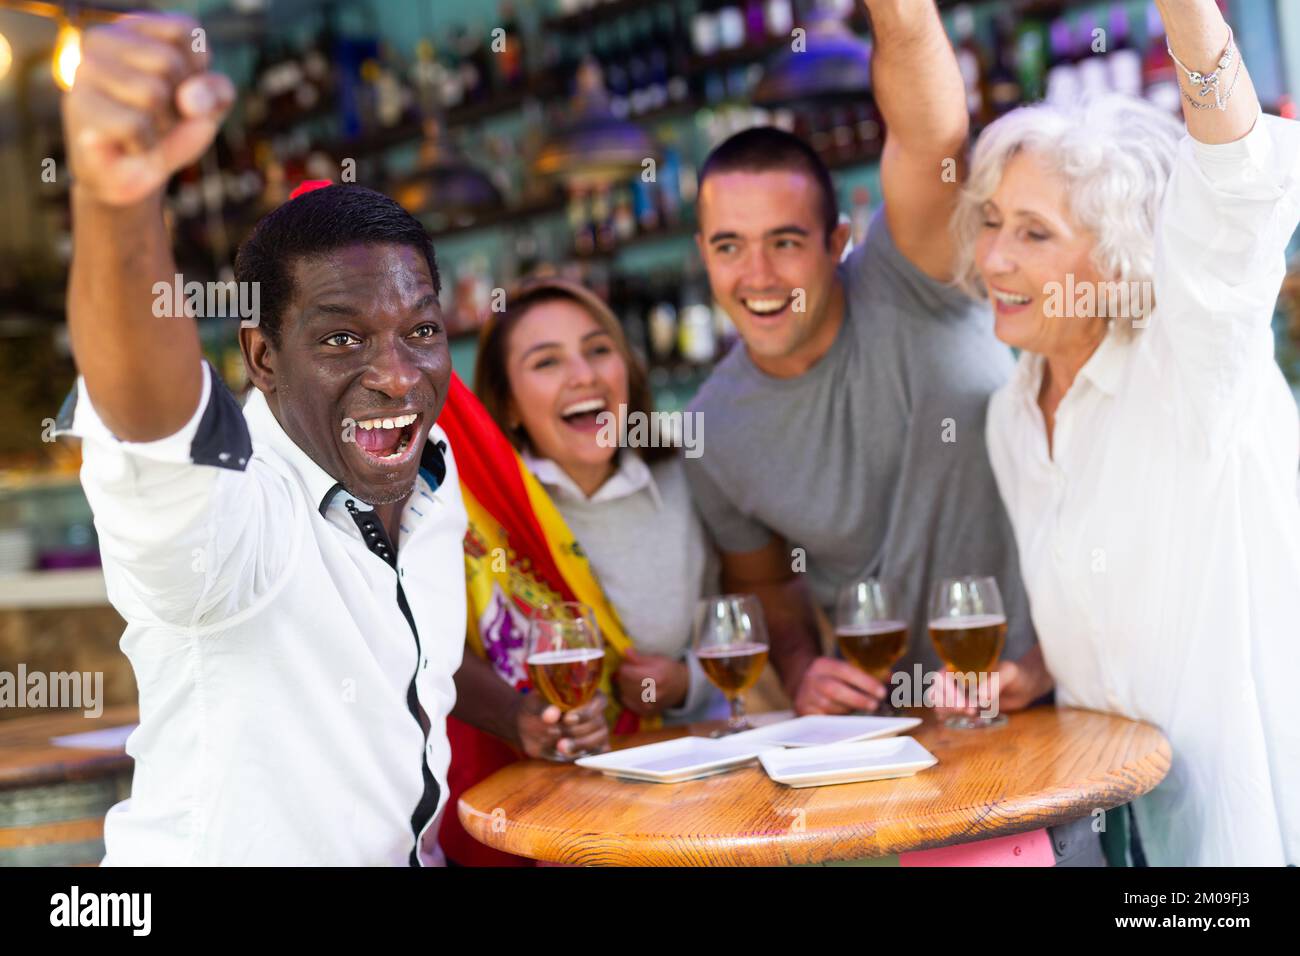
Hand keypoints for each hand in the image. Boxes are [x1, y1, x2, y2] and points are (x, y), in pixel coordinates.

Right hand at [62, 13, 233, 206]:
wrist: (130, 176)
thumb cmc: (169, 130)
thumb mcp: (209, 108)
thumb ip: (217, 92)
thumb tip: (189, 99)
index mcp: (135, 26)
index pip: (185, 31)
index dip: (198, 70)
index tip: (182, 90)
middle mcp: (102, 38)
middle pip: (169, 62)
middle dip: (179, 104)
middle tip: (161, 118)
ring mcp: (85, 70)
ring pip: (152, 93)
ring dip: (162, 126)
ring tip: (145, 131)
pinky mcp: (78, 105)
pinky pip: (135, 125)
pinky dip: (146, 145)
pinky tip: (129, 145)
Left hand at [516, 691, 609, 760]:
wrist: (526, 727)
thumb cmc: (534, 710)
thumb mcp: (534, 704)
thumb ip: (544, 708)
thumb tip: (552, 715)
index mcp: (586, 694)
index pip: (598, 701)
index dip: (585, 712)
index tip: (567, 719)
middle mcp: (595, 711)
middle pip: (598, 722)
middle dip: (576, 730)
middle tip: (555, 733)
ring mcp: (596, 730)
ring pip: (600, 738)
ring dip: (580, 744)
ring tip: (560, 747)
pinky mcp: (592, 747)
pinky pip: (600, 752)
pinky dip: (591, 755)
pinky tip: (572, 755)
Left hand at [614, 649, 688, 717]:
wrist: (682, 687)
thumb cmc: (669, 670)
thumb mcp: (658, 659)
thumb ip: (640, 657)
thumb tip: (625, 652)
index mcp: (655, 677)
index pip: (626, 672)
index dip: (625, 665)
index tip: (628, 663)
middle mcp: (652, 693)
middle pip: (623, 682)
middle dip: (623, 675)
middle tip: (630, 671)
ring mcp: (649, 705)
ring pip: (624, 693)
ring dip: (625, 685)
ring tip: (632, 680)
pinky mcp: (646, 712)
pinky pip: (627, 703)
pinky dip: (628, 695)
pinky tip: (635, 690)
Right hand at [793, 657, 885, 714]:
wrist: (802, 682)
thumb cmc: (831, 677)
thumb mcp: (845, 669)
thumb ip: (868, 673)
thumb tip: (892, 679)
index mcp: (824, 664)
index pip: (845, 670)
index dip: (865, 682)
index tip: (882, 692)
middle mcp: (812, 679)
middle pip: (834, 690)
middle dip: (858, 699)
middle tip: (875, 706)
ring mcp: (805, 696)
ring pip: (830, 707)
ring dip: (849, 711)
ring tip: (861, 710)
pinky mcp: (803, 711)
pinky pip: (823, 720)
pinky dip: (837, 721)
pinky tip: (847, 722)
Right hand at [933, 653, 1052, 720]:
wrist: (1024, 687)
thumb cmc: (1016, 674)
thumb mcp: (1009, 673)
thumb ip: (996, 681)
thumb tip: (981, 696)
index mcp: (961, 666)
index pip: (941, 677)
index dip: (947, 692)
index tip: (962, 705)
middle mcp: (956, 679)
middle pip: (936, 692)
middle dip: (948, 704)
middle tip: (969, 711)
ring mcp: (959, 694)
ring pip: (939, 704)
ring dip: (950, 712)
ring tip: (972, 714)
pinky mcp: (964, 706)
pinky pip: (949, 714)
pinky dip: (955, 719)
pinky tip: (974, 718)